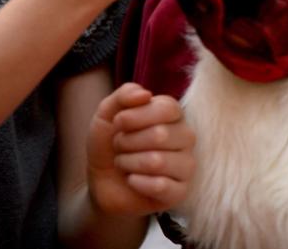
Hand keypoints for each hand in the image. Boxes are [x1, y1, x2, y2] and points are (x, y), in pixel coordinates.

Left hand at [88, 82, 194, 214]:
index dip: (136, 116)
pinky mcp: (181, 191)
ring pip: (158, 162)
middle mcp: (185, 137)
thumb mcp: (107, 114)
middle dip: (128, 142)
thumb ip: (124, 95)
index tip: (118, 123)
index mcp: (173, 114)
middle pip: (161, 135)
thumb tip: (145, 94)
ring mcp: (186, 165)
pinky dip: (137, 183)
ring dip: (129, 163)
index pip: (167, 108)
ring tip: (124, 163)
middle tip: (120, 147)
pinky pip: (161, 186)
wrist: (101, 182)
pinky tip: (131, 181)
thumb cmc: (109, 144)